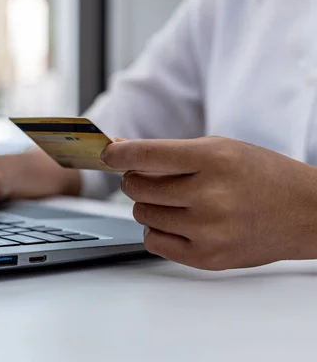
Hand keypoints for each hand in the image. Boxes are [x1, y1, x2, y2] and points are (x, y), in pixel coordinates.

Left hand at [101, 136, 316, 269]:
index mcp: (213, 159)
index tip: (108, 155)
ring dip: (148, 206)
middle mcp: (210, 195)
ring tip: (174, 202)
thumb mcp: (220, 149)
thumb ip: (170, 153)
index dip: (118, 155)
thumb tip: (122, 152)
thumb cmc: (261, 175)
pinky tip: (177, 222)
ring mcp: (209, 230)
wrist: (305, 212)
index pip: (146, 154)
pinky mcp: (208, 257)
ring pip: (142, 214)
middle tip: (148, 179)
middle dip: (135, 181)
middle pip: (137, 188)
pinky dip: (157, 229)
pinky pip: (153, 241)